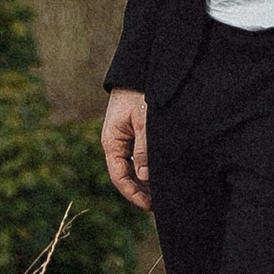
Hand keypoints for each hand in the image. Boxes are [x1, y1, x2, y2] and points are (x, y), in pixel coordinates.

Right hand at [101, 86, 152, 208]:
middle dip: (140, 190)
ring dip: (144, 179)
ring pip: (132, 165)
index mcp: (112, 141)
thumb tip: (144, 177)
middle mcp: (115, 142)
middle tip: (159, 203)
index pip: (119, 176)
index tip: (149, 205)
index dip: (133, 193)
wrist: (138, 69)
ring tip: (162, 191)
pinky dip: (147, 165)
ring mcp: (123, 137)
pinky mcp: (132, 131)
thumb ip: (144, 149)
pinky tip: (159, 172)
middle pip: (125, 174)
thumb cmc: (139, 93)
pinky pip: (137, 155)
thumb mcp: (143, 120)